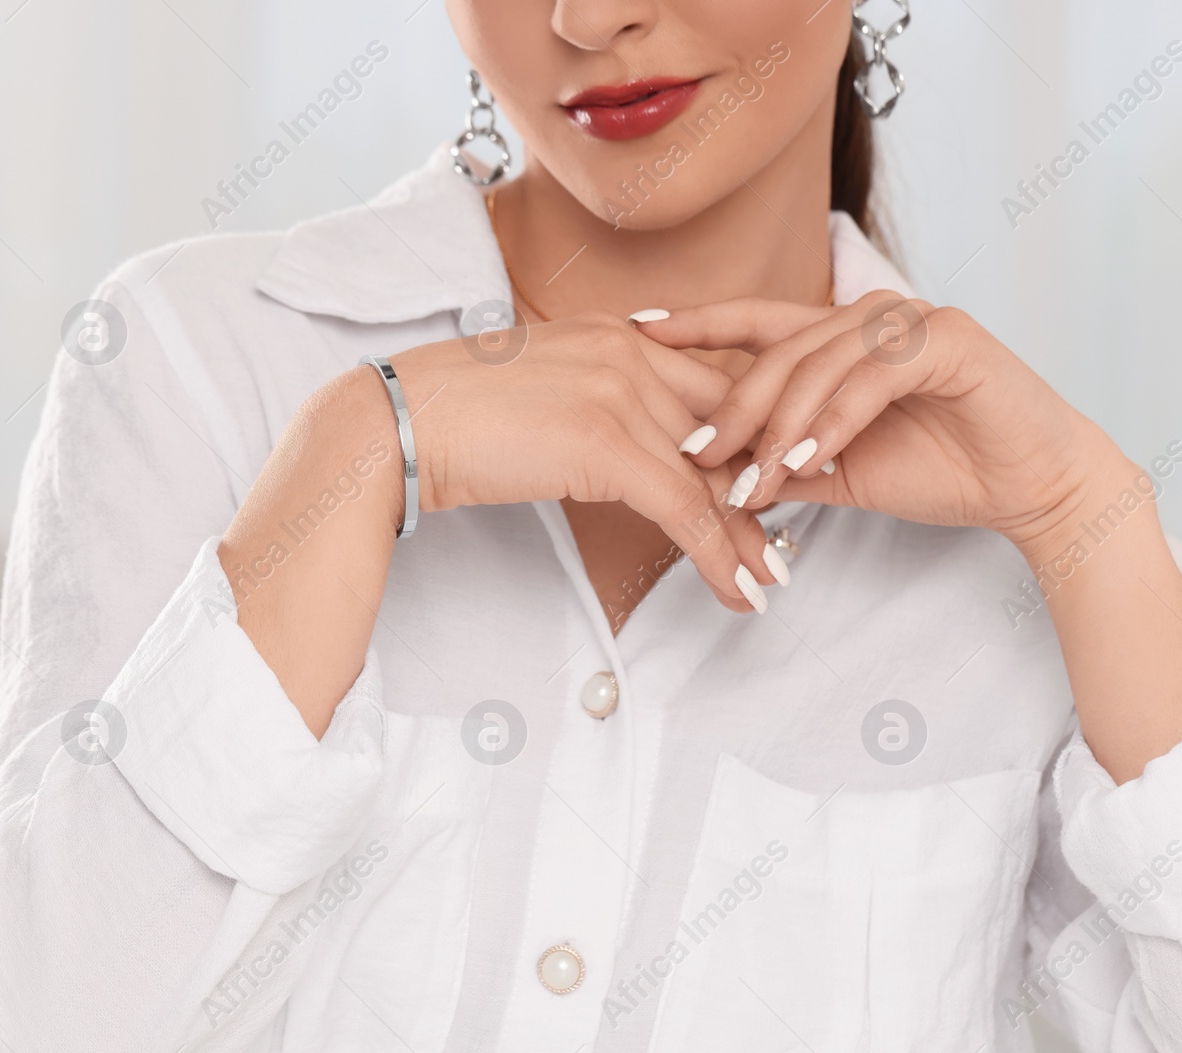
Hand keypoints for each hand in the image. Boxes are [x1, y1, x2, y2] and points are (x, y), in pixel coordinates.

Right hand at [383, 311, 777, 612]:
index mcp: (618, 333)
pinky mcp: (606, 442)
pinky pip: (684, 508)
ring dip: (748, 537)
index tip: (765, 489)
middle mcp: (631, 350)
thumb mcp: (545, 391)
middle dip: (762, 491)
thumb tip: (623, 450)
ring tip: (770, 580)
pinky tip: (736, 590)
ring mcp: (621, 391)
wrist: (397, 423)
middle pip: (725, 431)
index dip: (743, 446)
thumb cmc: (454, 415)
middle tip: (784, 542)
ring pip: (713, 475)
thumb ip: (597, 403)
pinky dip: (718, 556)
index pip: (708, 390)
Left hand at [632, 292, 1139, 562]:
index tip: (633, 332)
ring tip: (749, 479)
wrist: (1031, 486)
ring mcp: (912, 320)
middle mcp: (873, 316)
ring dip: (780, 424)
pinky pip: (873, 377)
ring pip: (820, 362)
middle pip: (779, 348)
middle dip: (732, 404)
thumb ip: (783, 462)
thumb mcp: (841, 471)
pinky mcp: (949, 339)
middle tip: (694, 454)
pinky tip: (810, 461)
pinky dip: (836, 420)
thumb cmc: (943, 470)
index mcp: (843, 339)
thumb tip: (716, 476)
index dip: (695, 324)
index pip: (756, 322)